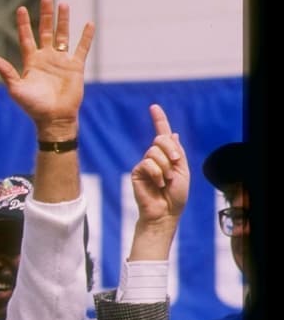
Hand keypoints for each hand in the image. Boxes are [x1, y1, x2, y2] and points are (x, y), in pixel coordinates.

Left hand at [0, 0, 94, 139]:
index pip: (26, 38)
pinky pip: (82, 48)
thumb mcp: (16, 89)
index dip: (24, 24)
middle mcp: (46, 58)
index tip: (21, 9)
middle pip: (45, 31)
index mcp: (31, 62)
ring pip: (62, 35)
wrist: (54, 118)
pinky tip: (88, 24)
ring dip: (63, 20)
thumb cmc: (33, 106)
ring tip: (63, 4)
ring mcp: (61, 61)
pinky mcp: (75, 67)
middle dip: (45, 15)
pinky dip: (85, 37)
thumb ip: (7, 73)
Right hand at [131, 103, 189, 231]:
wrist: (165, 212)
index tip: (154, 107)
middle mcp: (155, 157)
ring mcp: (145, 164)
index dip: (159, 120)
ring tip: (166, 181)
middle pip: (160, 139)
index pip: (163, 133)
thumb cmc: (176, 195)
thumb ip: (177, 152)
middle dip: (171, 150)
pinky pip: (147, 163)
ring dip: (165, 166)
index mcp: (168, 155)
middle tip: (176, 164)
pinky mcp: (137, 172)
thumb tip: (172, 133)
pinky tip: (158, 184)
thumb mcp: (183, 170)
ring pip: (154, 151)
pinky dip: (157, 173)